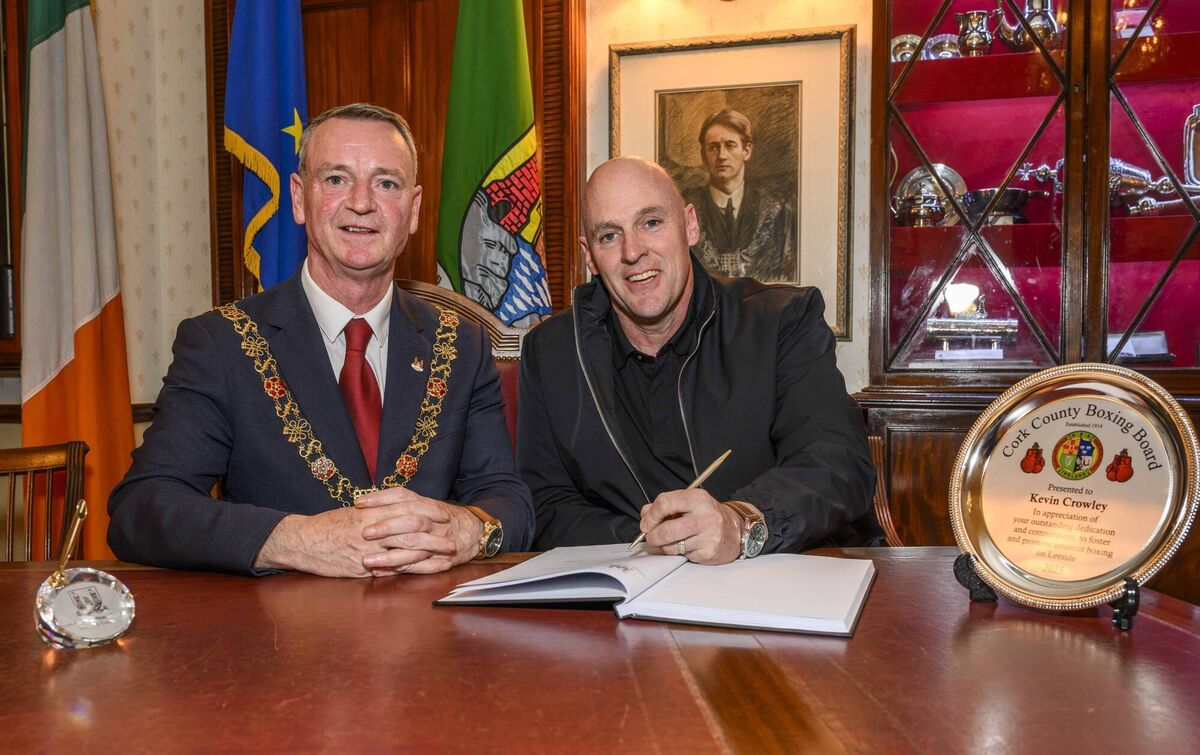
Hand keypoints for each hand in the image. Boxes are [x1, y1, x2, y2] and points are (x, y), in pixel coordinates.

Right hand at [253, 502, 442, 577]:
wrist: (301, 540)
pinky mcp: (362, 569)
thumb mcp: (354, 513)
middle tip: (452, 540)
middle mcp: (372, 530)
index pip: (407, 507)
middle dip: (435, 536)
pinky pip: (391, 570)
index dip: (428, 511)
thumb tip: (403, 510)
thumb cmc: (328, 525)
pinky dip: (411, 571)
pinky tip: (425, 572)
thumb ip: (378, 512)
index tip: (444, 515)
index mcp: (371, 512)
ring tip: (447, 558)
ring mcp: (367, 550)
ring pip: (405, 551)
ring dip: (429, 554)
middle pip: (412, 529)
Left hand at [355, 488, 483, 575]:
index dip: (380, 499)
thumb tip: (366, 503)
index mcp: (424, 504)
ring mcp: (436, 540)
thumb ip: (400, 504)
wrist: (473, 531)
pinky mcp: (439, 559)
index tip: (359, 504)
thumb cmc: (442, 518)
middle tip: (364, 533)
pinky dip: (399, 570)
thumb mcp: (424, 505)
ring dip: (389, 556)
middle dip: (386, 527)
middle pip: (409, 520)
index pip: (401, 496)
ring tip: (367, 561)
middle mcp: (431, 520)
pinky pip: (418, 567)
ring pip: (413, 547)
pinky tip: (380, 573)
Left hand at [638, 489, 743, 564]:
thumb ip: (666, 506)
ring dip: (663, 547)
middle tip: (650, 537)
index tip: (646, 523)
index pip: (665, 503)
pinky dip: (678, 553)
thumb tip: (645, 516)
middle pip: (666, 530)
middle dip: (652, 536)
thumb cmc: (707, 515)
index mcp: (697, 498)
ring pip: (671, 546)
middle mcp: (704, 516)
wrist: (736, 531)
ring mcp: (708, 536)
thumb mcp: (689, 502)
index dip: (650, 515)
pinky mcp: (708, 552)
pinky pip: (682, 556)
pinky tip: (685, 546)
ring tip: (667, 542)